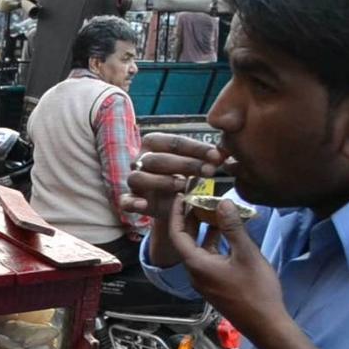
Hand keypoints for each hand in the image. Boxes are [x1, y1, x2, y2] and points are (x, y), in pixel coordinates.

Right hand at [122, 133, 224, 267]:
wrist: (171, 202)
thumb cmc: (184, 175)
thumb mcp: (196, 164)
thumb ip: (207, 158)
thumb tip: (223, 154)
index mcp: (154, 144)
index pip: (174, 143)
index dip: (196, 149)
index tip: (217, 156)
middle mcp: (141, 159)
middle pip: (157, 159)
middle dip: (185, 165)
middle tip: (210, 172)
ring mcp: (134, 180)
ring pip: (138, 177)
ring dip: (161, 181)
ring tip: (182, 186)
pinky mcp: (131, 199)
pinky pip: (125, 200)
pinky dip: (132, 202)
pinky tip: (143, 205)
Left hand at [166, 195, 284, 342]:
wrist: (265, 324)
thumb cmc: (256, 290)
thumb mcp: (246, 254)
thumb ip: (232, 227)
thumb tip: (222, 203)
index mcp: (196, 264)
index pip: (177, 234)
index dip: (177, 213)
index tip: (182, 196)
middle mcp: (195, 272)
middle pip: (186, 240)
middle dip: (191, 219)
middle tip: (200, 199)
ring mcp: (204, 280)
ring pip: (199, 249)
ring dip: (205, 230)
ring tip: (216, 211)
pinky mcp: (215, 284)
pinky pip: (209, 258)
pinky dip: (214, 243)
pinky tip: (228, 233)